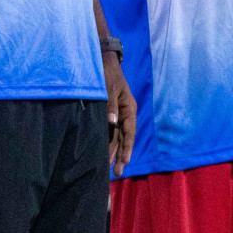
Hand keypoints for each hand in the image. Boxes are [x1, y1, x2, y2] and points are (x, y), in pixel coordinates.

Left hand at [104, 52, 136, 176]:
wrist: (103, 60)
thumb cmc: (108, 73)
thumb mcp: (109, 87)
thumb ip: (110, 105)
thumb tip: (112, 123)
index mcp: (129, 108)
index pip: (129, 132)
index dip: (126, 148)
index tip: (124, 161)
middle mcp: (124, 113)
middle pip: (123, 138)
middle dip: (119, 155)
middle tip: (116, 172)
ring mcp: (117, 113)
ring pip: (116, 136)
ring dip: (113, 151)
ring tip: (110, 167)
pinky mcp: (109, 112)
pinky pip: (109, 130)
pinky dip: (107, 141)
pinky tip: (103, 151)